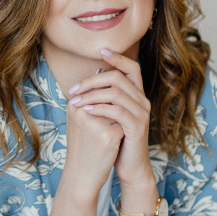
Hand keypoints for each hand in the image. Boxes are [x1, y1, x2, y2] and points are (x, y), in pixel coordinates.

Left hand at [67, 48, 153, 190]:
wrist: (129, 165)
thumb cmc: (117, 138)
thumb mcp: (110, 115)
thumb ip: (105, 96)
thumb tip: (92, 75)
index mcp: (136, 95)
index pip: (132, 68)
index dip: (118, 57)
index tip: (101, 50)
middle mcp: (142, 100)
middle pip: (119, 77)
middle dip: (93, 80)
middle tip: (74, 89)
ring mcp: (141, 113)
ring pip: (117, 92)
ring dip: (92, 94)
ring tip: (75, 102)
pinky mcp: (137, 127)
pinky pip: (118, 111)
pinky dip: (100, 108)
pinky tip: (86, 111)